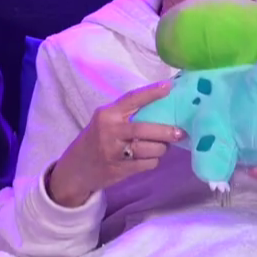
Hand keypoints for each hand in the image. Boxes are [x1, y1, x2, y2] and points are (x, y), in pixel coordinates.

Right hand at [45, 79, 184, 208]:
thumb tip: (162, 106)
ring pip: (149, 149)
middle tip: (180, 132)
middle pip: (145, 129)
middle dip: (166, 131)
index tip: (169, 86)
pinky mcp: (119, 169)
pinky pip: (146, 164)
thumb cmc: (96, 140)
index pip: (132, 99)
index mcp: (107, 114)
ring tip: (163, 146)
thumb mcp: (105, 122)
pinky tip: (150, 158)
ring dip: (161, 148)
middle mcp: (110, 131)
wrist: (75, 169)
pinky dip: (153, 161)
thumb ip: (126, 115)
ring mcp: (114, 152)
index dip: (152, 93)